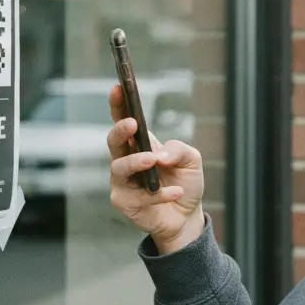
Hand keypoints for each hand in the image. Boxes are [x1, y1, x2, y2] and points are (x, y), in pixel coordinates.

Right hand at [106, 84, 204, 253]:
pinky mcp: (125, 202)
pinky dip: (159, 193)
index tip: (117, 87)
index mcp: (140, 143)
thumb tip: (159, 155)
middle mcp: (126, 160)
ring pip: (119, 168)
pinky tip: (175, 192)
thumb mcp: (191, 160)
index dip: (118, 104)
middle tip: (132, 124)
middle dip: (120, 130)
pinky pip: (138, 196)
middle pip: (113, 141)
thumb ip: (178, 150)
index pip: (124, 119)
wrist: (187, 216)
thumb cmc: (185, 183)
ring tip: (153, 161)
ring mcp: (122, 182)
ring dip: (136, 162)